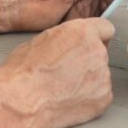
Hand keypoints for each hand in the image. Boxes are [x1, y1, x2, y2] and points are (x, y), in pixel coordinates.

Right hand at [0, 18, 114, 127]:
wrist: (22, 100)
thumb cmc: (25, 71)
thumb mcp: (43, 39)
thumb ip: (66, 38)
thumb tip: (69, 43)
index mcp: (83, 32)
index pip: (105, 28)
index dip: (95, 37)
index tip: (90, 44)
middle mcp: (97, 52)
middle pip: (101, 53)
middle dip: (88, 60)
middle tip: (66, 70)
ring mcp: (103, 77)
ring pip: (100, 75)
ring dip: (88, 79)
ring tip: (63, 87)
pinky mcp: (103, 99)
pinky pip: (101, 95)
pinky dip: (89, 98)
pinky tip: (69, 98)